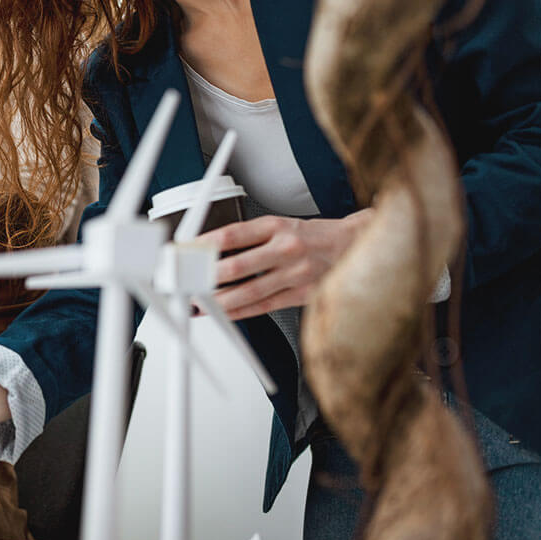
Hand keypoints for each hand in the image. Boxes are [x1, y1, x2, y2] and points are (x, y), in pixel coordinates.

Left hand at [200, 209, 373, 320]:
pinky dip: (241, 312)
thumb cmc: (313, 236)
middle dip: (206, 276)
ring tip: (199, 303)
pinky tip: (224, 314)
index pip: (232, 234)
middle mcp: (285, 248)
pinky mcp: (302, 294)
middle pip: (237, 264)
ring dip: (219, 300)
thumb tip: (213, 251)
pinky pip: (264, 305)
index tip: (186, 253)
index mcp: (276, 226)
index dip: (204, 245)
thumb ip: (250, 238)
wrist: (355, 246)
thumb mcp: (282, 225)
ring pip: (249, 290)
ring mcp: (295, 273)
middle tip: (186, 282)